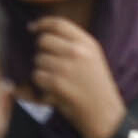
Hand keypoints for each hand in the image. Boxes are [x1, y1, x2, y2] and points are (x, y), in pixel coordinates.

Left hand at [25, 17, 128, 137]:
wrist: (105, 113)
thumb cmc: (95, 86)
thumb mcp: (91, 58)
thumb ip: (72, 44)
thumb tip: (43, 32)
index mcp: (87, 43)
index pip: (59, 24)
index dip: (42, 23)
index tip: (33, 28)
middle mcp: (77, 51)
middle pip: (44, 40)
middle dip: (41, 51)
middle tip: (50, 64)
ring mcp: (66, 66)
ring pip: (38, 59)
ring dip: (42, 70)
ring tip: (57, 80)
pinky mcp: (57, 81)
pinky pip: (36, 76)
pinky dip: (41, 84)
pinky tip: (54, 90)